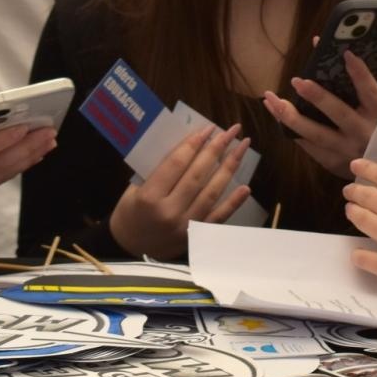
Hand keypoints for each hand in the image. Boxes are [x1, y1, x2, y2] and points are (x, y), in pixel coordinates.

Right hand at [108, 125, 253, 259]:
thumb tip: (190, 144)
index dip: (194, 144)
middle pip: (197, 175)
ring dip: (230, 168)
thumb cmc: (131, 211)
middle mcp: (169, 212)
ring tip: (243, 147)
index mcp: (149, 197)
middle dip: (217, 149)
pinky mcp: (196, 236)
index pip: (176, 164)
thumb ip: (159, 169)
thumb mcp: (136, 187)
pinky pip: (218, 217)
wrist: (130, 248)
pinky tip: (246, 187)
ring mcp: (185, 226)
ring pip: (212, 193)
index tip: (209, 128)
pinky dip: (233, 202)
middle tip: (232, 130)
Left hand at [262, 48, 376, 175]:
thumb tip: (337, 59)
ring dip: (291, 116)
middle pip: (339, 114)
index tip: (346, 53)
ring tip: (272, 99)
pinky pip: (306, 144)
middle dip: (318, 97)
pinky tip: (275, 112)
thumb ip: (361, 93)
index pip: (370, 91)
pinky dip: (288, 128)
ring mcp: (345, 150)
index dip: (359, 73)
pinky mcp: (330, 162)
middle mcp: (362, 133)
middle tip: (298, 81)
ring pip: (315, 133)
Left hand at [344, 159, 376, 293]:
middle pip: (371, 198)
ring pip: (365, 222)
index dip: (369, 169)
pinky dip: (360, 256)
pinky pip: (368, 259)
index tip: (355, 165)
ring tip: (349, 211)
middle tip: (349, 191)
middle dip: (357, 192)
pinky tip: (356, 255)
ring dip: (355, 214)